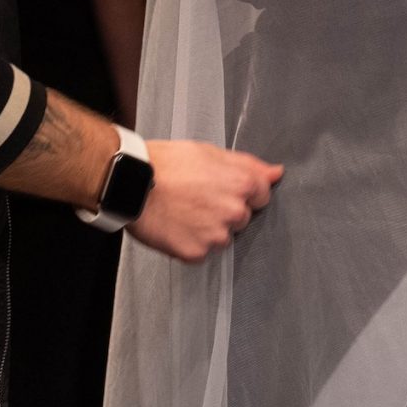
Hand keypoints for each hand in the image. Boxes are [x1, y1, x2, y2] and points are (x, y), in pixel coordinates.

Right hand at [128, 140, 282, 262]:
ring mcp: (215, 236)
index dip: (242, 190)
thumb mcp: (211, 153)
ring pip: (222, 237)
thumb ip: (249, 165)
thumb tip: (276, 173)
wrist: (130, 183)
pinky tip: (176, 225)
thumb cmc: (167, 163)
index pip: (262, 195)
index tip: (221, 187)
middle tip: (197, 197)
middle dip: (225, 210)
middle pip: (242, 218)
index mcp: (242, 185)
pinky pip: (201, 251)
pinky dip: (191, 241)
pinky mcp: (195, 253)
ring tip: (184, 210)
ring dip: (209, 228)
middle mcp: (234, 213)